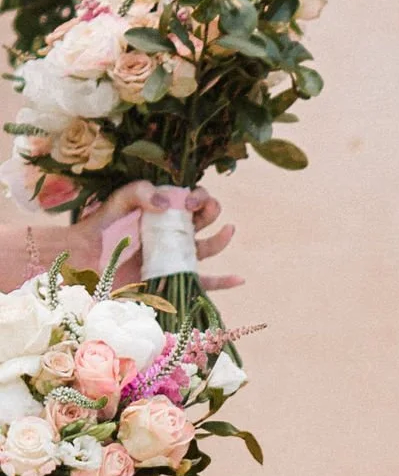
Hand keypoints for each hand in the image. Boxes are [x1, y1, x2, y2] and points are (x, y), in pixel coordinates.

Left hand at [90, 183, 238, 294]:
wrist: (84, 258)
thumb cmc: (100, 228)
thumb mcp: (118, 202)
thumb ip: (139, 192)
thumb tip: (169, 202)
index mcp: (164, 213)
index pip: (192, 199)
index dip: (199, 196)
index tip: (190, 199)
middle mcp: (173, 233)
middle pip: (204, 219)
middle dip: (210, 210)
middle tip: (197, 208)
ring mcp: (175, 257)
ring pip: (207, 248)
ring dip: (221, 239)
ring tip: (228, 230)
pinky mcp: (173, 280)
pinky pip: (203, 283)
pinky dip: (223, 283)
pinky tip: (239, 278)